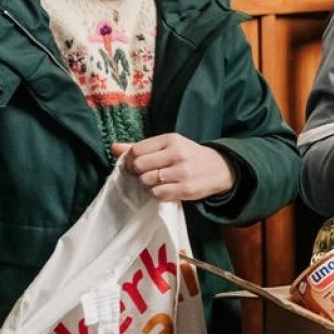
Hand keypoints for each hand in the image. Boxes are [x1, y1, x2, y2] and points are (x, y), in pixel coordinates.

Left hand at [111, 134, 234, 201]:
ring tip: (160, 181)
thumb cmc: (188, 156)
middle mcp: (177, 153)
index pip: (137, 149)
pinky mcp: (186, 189)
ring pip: (147, 181)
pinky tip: (166, 188)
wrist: (220, 168)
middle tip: (147, 173)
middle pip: (140, 165)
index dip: (131, 159)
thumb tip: (113, 147)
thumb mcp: (168, 146)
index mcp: (171, 139)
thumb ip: (140, 147)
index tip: (137, 164)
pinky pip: (158, 194)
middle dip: (139, 172)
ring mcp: (182, 172)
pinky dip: (158, 193)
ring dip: (149, 183)